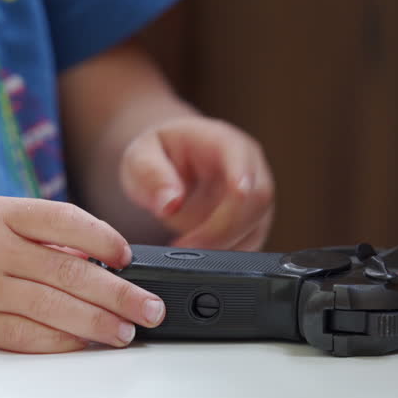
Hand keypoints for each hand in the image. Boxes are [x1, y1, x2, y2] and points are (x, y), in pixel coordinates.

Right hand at [0, 195, 165, 352]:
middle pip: (68, 272)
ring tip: (126, 332)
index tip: (129, 256)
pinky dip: (57, 343)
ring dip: (96, 324)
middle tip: (150, 308)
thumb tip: (92, 260)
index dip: (105, 239)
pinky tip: (82, 345)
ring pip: (50, 309)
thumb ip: (33, 231)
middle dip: (119, 294)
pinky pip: (20, 336)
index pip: (65, 221)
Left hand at [119, 116, 274, 250]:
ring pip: (256, 228)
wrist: (169, 163)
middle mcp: (250, 166)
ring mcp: (256, 196)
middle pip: (257, 202)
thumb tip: (170, 203)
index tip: (220, 217)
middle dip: (221, 231)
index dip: (239, 191)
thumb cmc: (158, 153)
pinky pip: (250, 244)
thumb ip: (151, 175)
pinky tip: (197, 254)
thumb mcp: (140, 156)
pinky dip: (225, 255)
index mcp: (225, 142)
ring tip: (183, 249)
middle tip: (183, 246)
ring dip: (222, 247)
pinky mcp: (254, 222)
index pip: (243, 165)